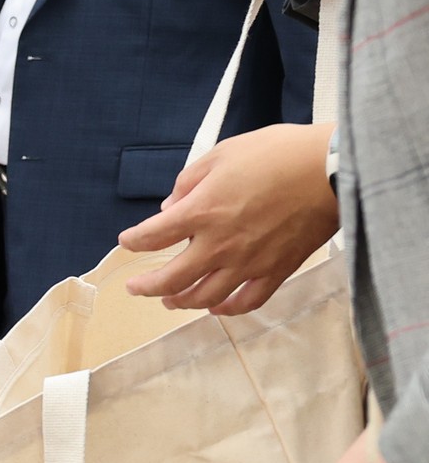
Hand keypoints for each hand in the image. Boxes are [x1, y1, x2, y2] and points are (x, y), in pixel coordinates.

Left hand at [119, 122, 335, 314]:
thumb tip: (169, 207)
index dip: (134, 241)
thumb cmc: (279, 153)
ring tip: (169, 300)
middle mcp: (219, 245)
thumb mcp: (223, 153)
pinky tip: (216, 307)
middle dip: (146, 286)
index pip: (152, 237)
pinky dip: (226, 309)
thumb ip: (189, 182)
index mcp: (201, 212)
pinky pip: (246, 302)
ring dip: (180, 301)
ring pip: (203, 297)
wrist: (333, 169)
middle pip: (170, 279)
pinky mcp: (276, 271)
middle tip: (135, 287)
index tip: (127, 241)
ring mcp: (248, 263)